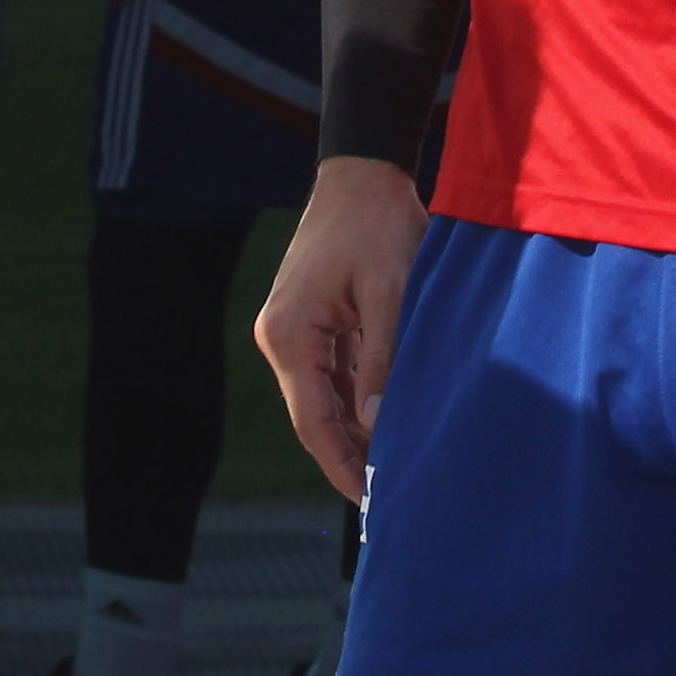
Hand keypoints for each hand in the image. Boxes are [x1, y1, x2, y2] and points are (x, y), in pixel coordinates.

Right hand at [251, 157, 425, 501]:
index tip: (371, 500)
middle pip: (314, 415)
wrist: (363, 175)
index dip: (341, 464)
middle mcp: (281, 336)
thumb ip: (381, 361)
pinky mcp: (310, 322)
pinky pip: (330, 375)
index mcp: (289, 334)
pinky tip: (386, 423)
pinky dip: (355, 402)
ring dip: (354, 431)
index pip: (313, 420)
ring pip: (323, 398)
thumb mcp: (390, 294)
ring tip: (394, 469)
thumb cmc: (378, 226)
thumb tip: (377, 427)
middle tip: (390, 496)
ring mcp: (292, 330)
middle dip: (349, 456)